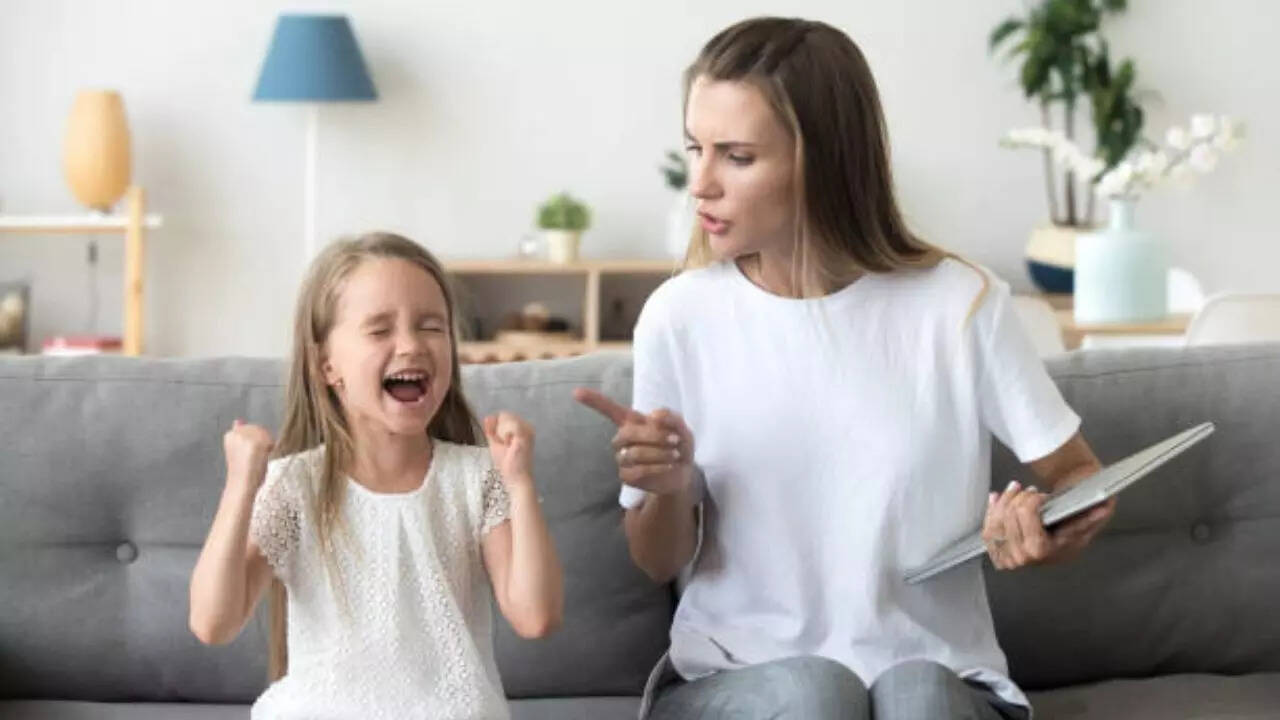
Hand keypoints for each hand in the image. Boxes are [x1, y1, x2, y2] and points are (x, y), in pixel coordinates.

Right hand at [223, 419, 273, 491]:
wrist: (241, 485)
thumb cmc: (241, 471)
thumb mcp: (238, 449)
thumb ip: (239, 434)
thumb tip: (237, 420)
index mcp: (230, 434)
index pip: (251, 428)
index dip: (255, 440)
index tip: (252, 453)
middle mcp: (236, 432)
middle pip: (259, 429)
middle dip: (261, 440)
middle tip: (256, 457)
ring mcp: (246, 437)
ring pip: (266, 434)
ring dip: (266, 444)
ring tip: (257, 458)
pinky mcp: (256, 443)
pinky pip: (271, 440)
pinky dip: (270, 449)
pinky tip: (263, 457)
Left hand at [484, 411, 534, 484]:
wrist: (516, 478)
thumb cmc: (507, 464)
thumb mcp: (495, 444)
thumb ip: (491, 430)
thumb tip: (487, 417)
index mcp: (522, 428)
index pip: (504, 416)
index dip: (497, 428)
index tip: (503, 443)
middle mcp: (527, 426)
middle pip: (504, 415)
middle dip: (499, 430)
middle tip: (506, 446)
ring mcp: (528, 428)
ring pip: (506, 418)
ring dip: (501, 433)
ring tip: (509, 446)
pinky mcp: (525, 433)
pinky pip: (509, 424)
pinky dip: (505, 434)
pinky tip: (510, 444)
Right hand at [573, 388, 693, 496]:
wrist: (683, 472)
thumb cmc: (677, 445)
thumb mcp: (680, 427)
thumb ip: (671, 417)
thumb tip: (653, 415)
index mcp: (631, 422)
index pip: (609, 409)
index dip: (593, 400)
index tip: (576, 392)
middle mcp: (622, 439)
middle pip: (627, 434)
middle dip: (654, 437)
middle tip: (675, 440)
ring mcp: (622, 458)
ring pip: (634, 454)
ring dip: (659, 454)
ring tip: (675, 455)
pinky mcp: (626, 476)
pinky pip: (637, 471)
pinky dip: (657, 468)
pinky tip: (669, 466)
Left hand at [983, 480, 1115, 569]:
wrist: (1062, 545)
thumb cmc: (1072, 532)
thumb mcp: (1086, 522)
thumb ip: (1093, 516)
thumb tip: (1103, 507)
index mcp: (1041, 550)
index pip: (1025, 514)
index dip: (1031, 499)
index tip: (1040, 495)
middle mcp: (1022, 557)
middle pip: (1008, 514)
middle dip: (1018, 496)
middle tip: (1030, 490)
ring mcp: (1007, 556)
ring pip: (995, 520)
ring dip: (1004, 500)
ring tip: (1015, 490)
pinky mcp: (998, 552)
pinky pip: (987, 528)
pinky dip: (992, 510)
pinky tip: (998, 498)